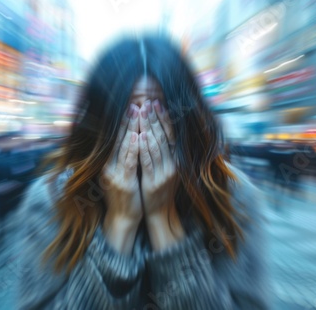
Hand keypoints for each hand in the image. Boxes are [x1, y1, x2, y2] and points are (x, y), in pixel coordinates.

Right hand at [101, 104, 140, 252]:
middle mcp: (108, 165)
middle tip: (133, 103)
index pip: (114, 138)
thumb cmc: (124, 195)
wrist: (122, 218)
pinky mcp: (123, 181)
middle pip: (117, 138)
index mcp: (106, 163)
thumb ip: (120, 157)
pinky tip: (136, 136)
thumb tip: (128, 138)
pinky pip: (128, 161)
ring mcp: (114, 173)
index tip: (128, 106)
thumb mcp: (119, 174)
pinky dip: (132, 148)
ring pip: (123, 146)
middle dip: (126, 120)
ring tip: (137, 112)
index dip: (121, 122)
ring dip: (130, 128)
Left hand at [139, 100, 184, 250]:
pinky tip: (139, 136)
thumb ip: (164, 152)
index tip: (157, 103)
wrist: (160, 213)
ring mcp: (164, 173)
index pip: (170, 134)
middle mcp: (172, 164)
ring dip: (147, 127)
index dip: (164, 118)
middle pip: (163, 136)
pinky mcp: (153, 181)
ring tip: (141, 113)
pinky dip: (143, 148)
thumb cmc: (161, 189)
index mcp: (176, 159)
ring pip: (155, 146)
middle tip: (147, 102)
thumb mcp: (167, 169)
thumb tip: (158, 131)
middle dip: (154, 118)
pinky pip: (148, 161)